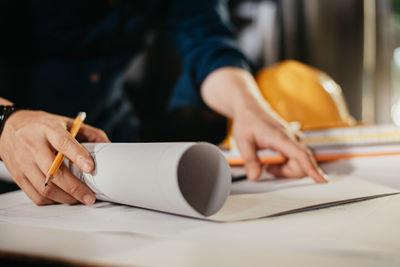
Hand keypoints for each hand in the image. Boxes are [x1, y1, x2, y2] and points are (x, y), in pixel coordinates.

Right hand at [0, 110, 109, 204]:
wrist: (7, 127)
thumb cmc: (41, 125)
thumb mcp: (66, 122)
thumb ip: (89, 133)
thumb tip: (109, 146)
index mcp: (47, 128)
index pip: (63, 142)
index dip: (78, 156)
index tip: (91, 168)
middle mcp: (33, 145)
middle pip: (54, 171)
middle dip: (75, 188)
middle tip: (90, 196)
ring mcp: (24, 162)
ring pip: (45, 187)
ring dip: (66, 197)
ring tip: (80, 199)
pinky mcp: (18, 176)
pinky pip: (35, 195)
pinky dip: (52, 200)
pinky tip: (63, 197)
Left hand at [201, 67, 326, 182]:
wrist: (250, 108)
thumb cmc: (247, 121)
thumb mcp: (243, 141)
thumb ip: (250, 160)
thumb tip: (254, 177)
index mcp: (281, 137)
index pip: (300, 155)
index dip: (312, 169)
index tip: (322, 180)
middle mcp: (291, 138)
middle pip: (301, 164)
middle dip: (286, 173)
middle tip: (267, 168)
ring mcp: (293, 140)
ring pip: (299, 163)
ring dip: (284, 169)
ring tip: (267, 163)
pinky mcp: (292, 142)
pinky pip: (295, 159)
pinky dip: (285, 165)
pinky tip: (272, 160)